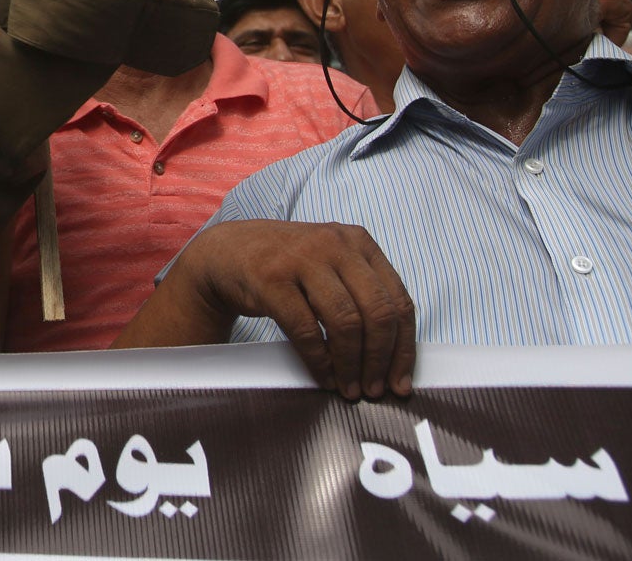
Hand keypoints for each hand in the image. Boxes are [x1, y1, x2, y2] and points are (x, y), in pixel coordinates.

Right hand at [168, 219, 415, 399]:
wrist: (228, 251)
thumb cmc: (287, 267)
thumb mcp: (331, 265)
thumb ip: (362, 292)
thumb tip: (395, 353)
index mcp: (359, 242)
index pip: (398, 301)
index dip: (404, 348)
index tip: (400, 381)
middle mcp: (335, 245)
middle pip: (377, 312)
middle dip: (379, 360)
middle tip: (375, 390)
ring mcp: (302, 259)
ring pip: (346, 322)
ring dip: (351, 365)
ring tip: (349, 388)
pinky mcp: (272, 278)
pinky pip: (306, 329)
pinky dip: (319, 360)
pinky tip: (323, 376)